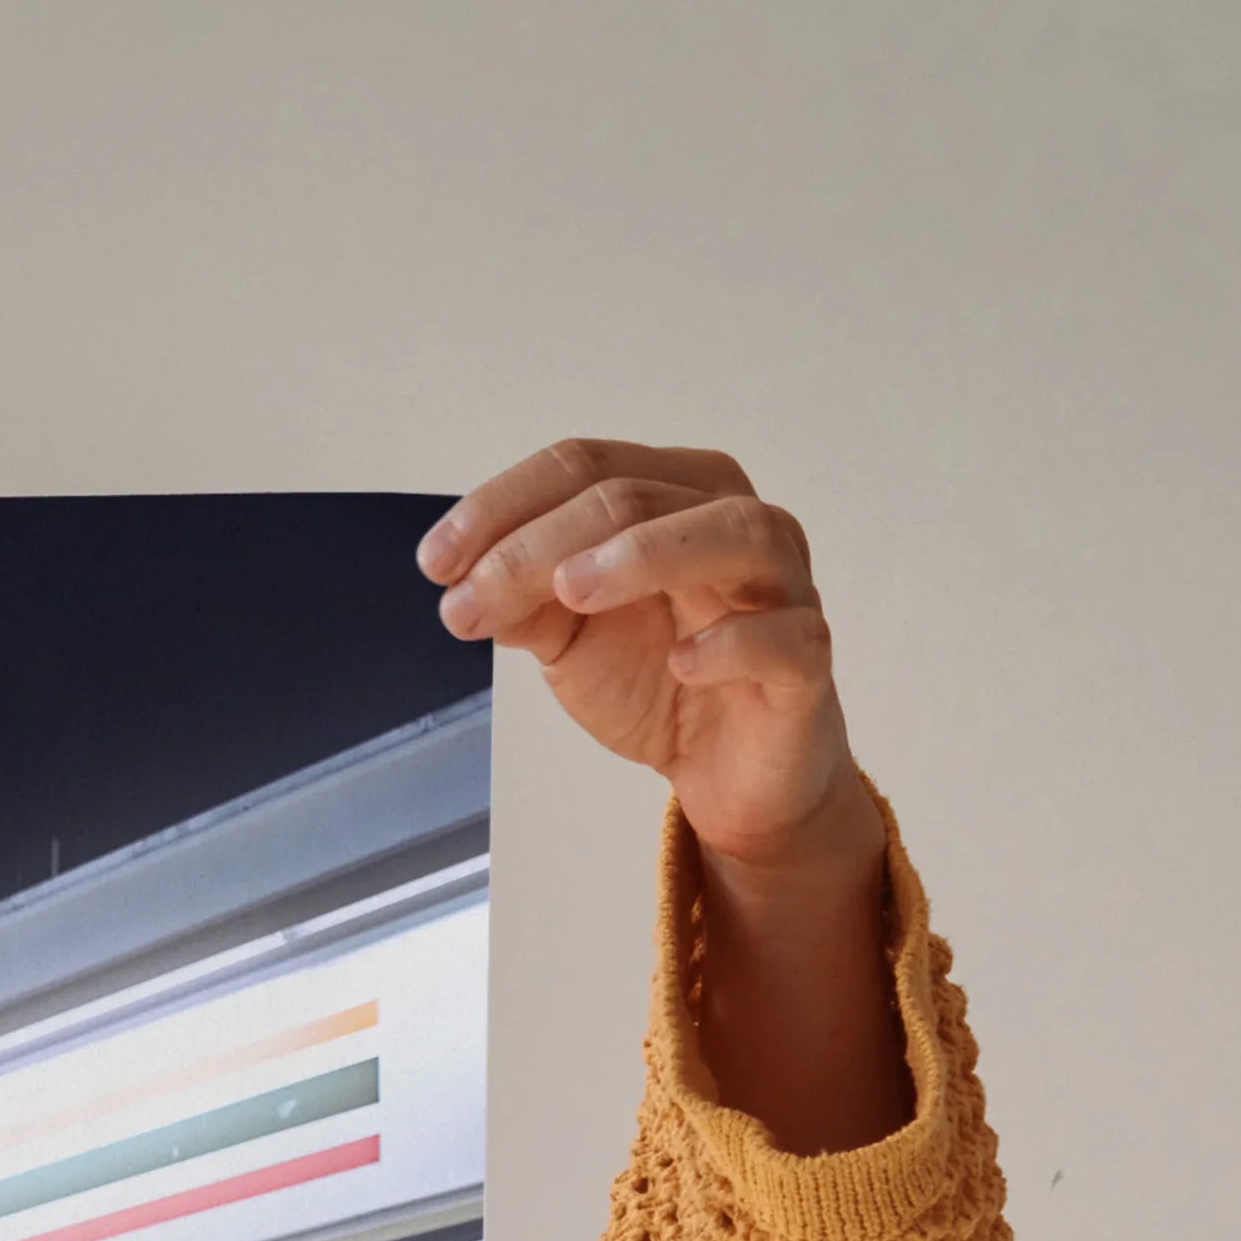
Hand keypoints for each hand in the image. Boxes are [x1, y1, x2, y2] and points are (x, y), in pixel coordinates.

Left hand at [423, 440, 907, 1148]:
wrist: (727, 773)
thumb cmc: (658, 679)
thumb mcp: (570, 637)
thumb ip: (522, 600)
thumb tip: (461, 581)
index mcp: (675, 495)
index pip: (586, 466)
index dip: (503, 505)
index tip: (435, 562)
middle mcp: (734, 521)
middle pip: (637, 495)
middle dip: (540, 543)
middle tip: (473, 596)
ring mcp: (782, 586)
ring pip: (732, 533)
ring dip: (645, 554)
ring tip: (570, 591)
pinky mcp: (806, 662)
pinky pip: (785, 636)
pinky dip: (733, 642)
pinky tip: (681, 662)